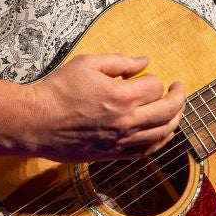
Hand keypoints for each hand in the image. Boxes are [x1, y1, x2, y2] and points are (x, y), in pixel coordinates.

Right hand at [20, 53, 184, 161]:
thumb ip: (120, 62)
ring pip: (162, 134)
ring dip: (174, 120)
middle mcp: (127, 122)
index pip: (156, 87)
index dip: (154, 78)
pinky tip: (162, 133)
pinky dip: (160, 141)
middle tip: (179, 88)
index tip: (147, 75)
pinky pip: (146, 152)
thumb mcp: (89, 63)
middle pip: (168, 112)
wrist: (37, 122)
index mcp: (122, 97)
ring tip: (175, 109)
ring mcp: (121, 141)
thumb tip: (144, 61)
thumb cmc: (60, 90)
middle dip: (178, 97)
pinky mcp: (113, 155)